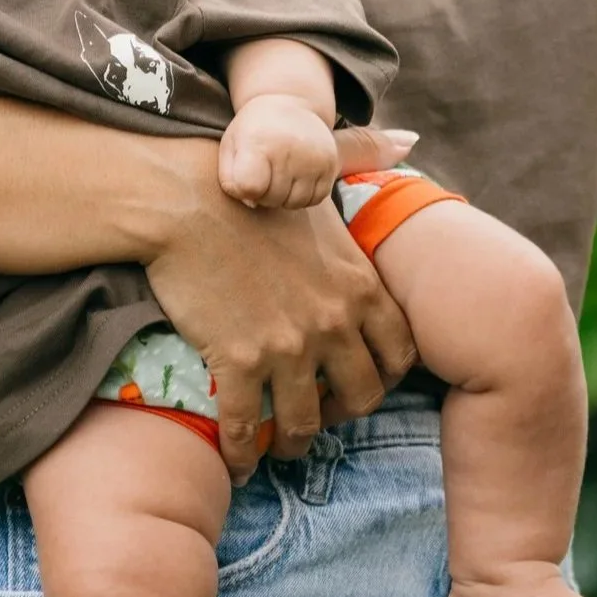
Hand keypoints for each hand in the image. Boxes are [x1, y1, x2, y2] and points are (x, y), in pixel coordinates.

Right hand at [145, 159, 416, 480]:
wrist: (188, 197)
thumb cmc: (252, 182)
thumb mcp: (322, 167)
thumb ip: (368, 156)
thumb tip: (408, 138)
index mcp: (359, 282)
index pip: (401, 351)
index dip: (387, 375)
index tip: (361, 380)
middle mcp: (335, 320)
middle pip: (363, 395)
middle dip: (344, 414)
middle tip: (322, 416)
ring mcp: (290, 345)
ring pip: (308, 422)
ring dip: (296, 441)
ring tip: (283, 447)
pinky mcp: (241, 361)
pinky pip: (250, 426)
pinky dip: (245, 451)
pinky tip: (238, 458)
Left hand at [219, 93, 342, 209]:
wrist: (290, 104)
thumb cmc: (254, 131)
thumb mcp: (231, 146)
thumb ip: (230, 180)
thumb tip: (252, 203)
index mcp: (259, 143)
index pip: (250, 187)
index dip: (245, 190)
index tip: (246, 177)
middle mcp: (289, 150)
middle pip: (272, 198)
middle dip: (264, 195)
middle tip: (264, 175)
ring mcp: (313, 158)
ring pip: (295, 203)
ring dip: (284, 198)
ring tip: (280, 178)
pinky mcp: (330, 164)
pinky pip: (316, 199)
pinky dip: (304, 196)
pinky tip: (297, 180)